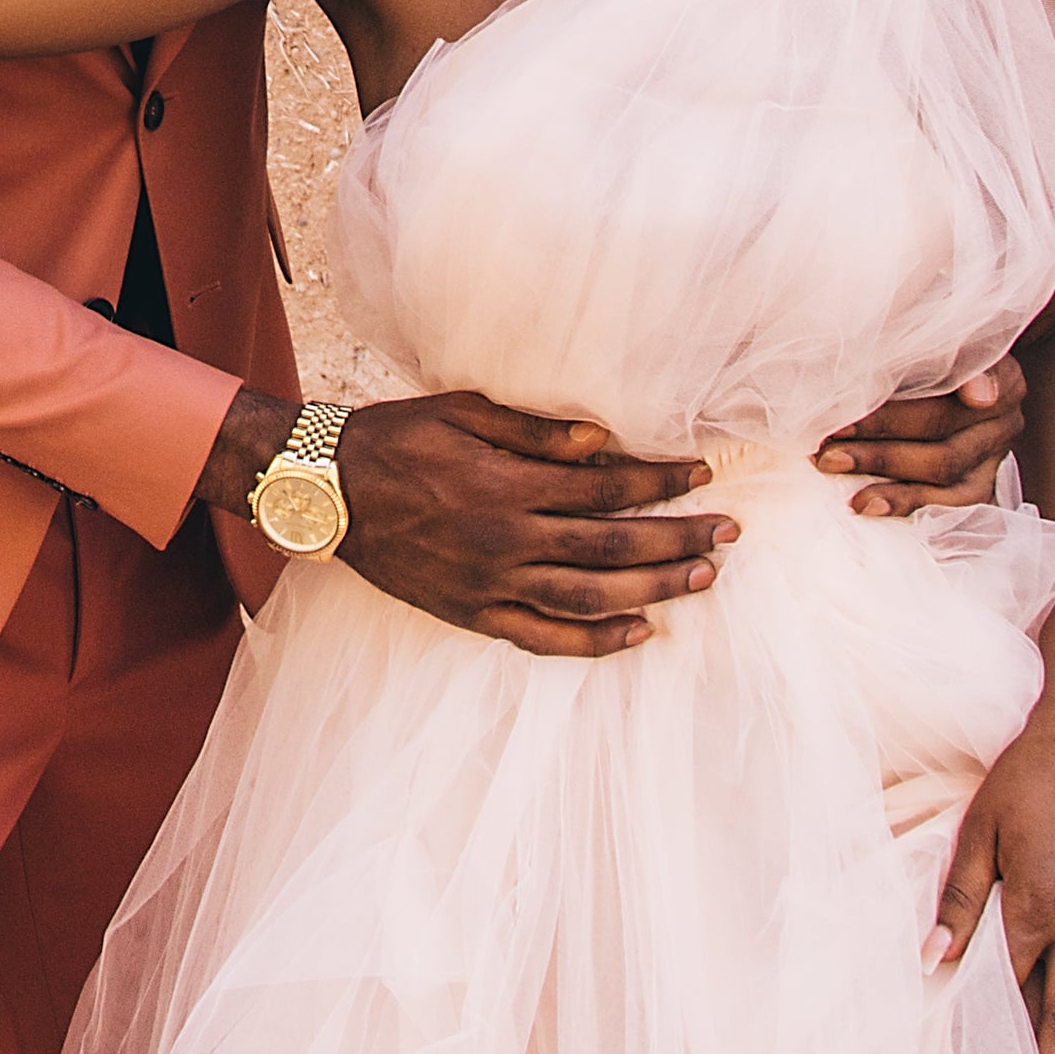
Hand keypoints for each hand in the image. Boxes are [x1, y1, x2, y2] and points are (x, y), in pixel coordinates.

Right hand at [333, 392, 730, 658]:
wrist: (326, 492)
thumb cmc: (393, 439)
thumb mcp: (460, 412)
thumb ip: (534, 431)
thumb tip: (603, 441)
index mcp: (506, 484)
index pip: (606, 487)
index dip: (659, 481)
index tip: (701, 474)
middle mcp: (505, 539)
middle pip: (612, 547)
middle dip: (678, 539)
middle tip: (728, 533)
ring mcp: (490, 584)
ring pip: (589, 598)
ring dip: (654, 590)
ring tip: (703, 578)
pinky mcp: (473, 614)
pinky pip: (544, 638)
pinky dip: (596, 641)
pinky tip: (639, 633)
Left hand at [815, 356, 1026, 518]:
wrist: (954, 374)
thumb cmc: (933, 351)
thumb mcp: (937, 342)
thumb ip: (942, 352)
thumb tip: (979, 393)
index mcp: (1003, 377)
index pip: (949, 390)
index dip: (897, 406)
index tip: (846, 410)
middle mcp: (1006, 420)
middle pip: (939, 432)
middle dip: (876, 439)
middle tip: (824, 445)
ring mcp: (995, 457)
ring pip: (943, 474)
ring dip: (886, 477)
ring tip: (836, 472)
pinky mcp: (983, 486)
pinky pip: (951, 506)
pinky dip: (907, 504)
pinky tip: (868, 506)